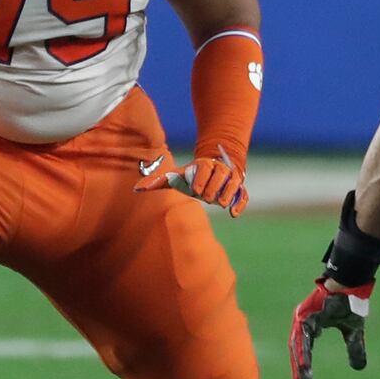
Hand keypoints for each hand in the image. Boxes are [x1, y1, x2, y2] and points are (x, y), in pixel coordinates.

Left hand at [134, 145, 248, 217]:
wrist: (212, 171)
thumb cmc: (191, 176)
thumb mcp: (175, 177)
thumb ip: (158, 182)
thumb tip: (136, 189)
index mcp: (205, 164)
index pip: (206, 168)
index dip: (202, 178)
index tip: (196, 190)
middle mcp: (220, 169)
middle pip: (221, 174)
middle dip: (214, 186)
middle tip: (207, 197)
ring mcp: (231, 179)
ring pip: (234, 183)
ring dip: (228, 193)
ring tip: (220, 203)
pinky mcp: (239, 190)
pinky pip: (243, 195)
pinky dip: (240, 203)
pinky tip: (233, 214)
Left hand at [289, 279, 370, 378]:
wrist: (350, 284)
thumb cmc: (349, 303)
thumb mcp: (353, 330)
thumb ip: (354, 347)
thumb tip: (358, 368)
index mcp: (312, 326)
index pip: (306, 350)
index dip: (306, 366)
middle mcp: (304, 322)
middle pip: (298, 350)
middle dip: (300, 370)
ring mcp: (302, 317)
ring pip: (298, 345)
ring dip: (299, 363)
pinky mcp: (305, 314)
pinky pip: (302, 336)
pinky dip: (302, 350)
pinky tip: (304, 364)